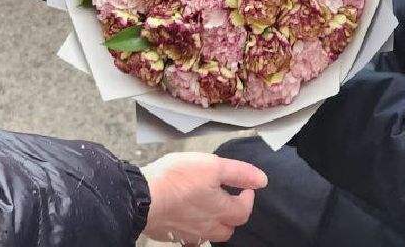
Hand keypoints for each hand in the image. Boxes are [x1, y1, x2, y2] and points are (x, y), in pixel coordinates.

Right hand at [142, 152, 266, 243]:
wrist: (142, 197)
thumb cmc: (176, 179)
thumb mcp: (212, 165)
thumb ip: (238, 172)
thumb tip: (261, 180)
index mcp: (220, 209)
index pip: (244, 211)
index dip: (248, 199)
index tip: (245, 188)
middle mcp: (207, 226)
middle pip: (228, 229)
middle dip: (232, 215)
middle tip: (228, 199)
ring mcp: (189, 233)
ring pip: (209, 235)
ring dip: (214, 224)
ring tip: (209, 210)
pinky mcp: (171, 234)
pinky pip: (188, 238)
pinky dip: (192, 231)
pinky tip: (187, 220)